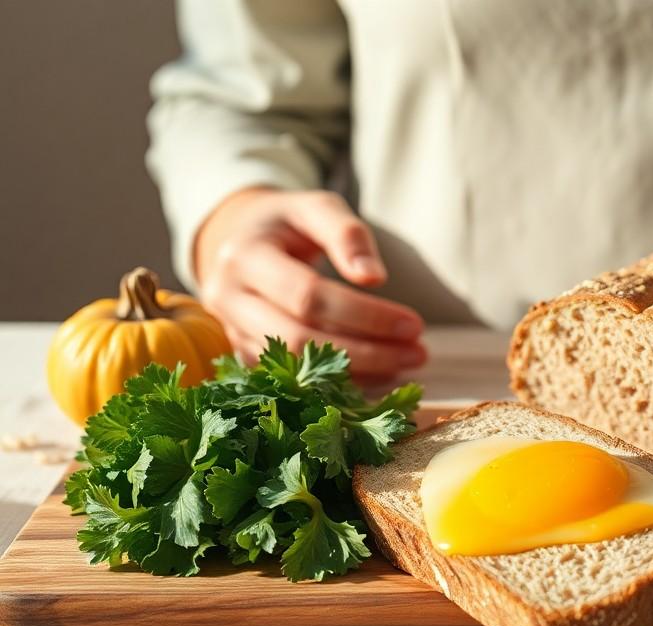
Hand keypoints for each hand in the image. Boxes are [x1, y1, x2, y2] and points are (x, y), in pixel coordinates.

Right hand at [195, 187, 426, 379]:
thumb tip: (373, 277)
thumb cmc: (288, 222)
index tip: (414, 324)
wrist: (239, 237)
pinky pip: (293, 381)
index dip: (363, 314)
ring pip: (294, 369)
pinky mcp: (243, 355)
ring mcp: (231, 332)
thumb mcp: (317, 208)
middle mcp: (227, 299)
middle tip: (418, 353)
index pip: (308, 296)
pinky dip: (339, 382)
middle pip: (299, 340)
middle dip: (365, 352)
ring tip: (406, 364)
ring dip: (356, 373)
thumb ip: (346, 234)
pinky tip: (380, 375)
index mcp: (244, 257)